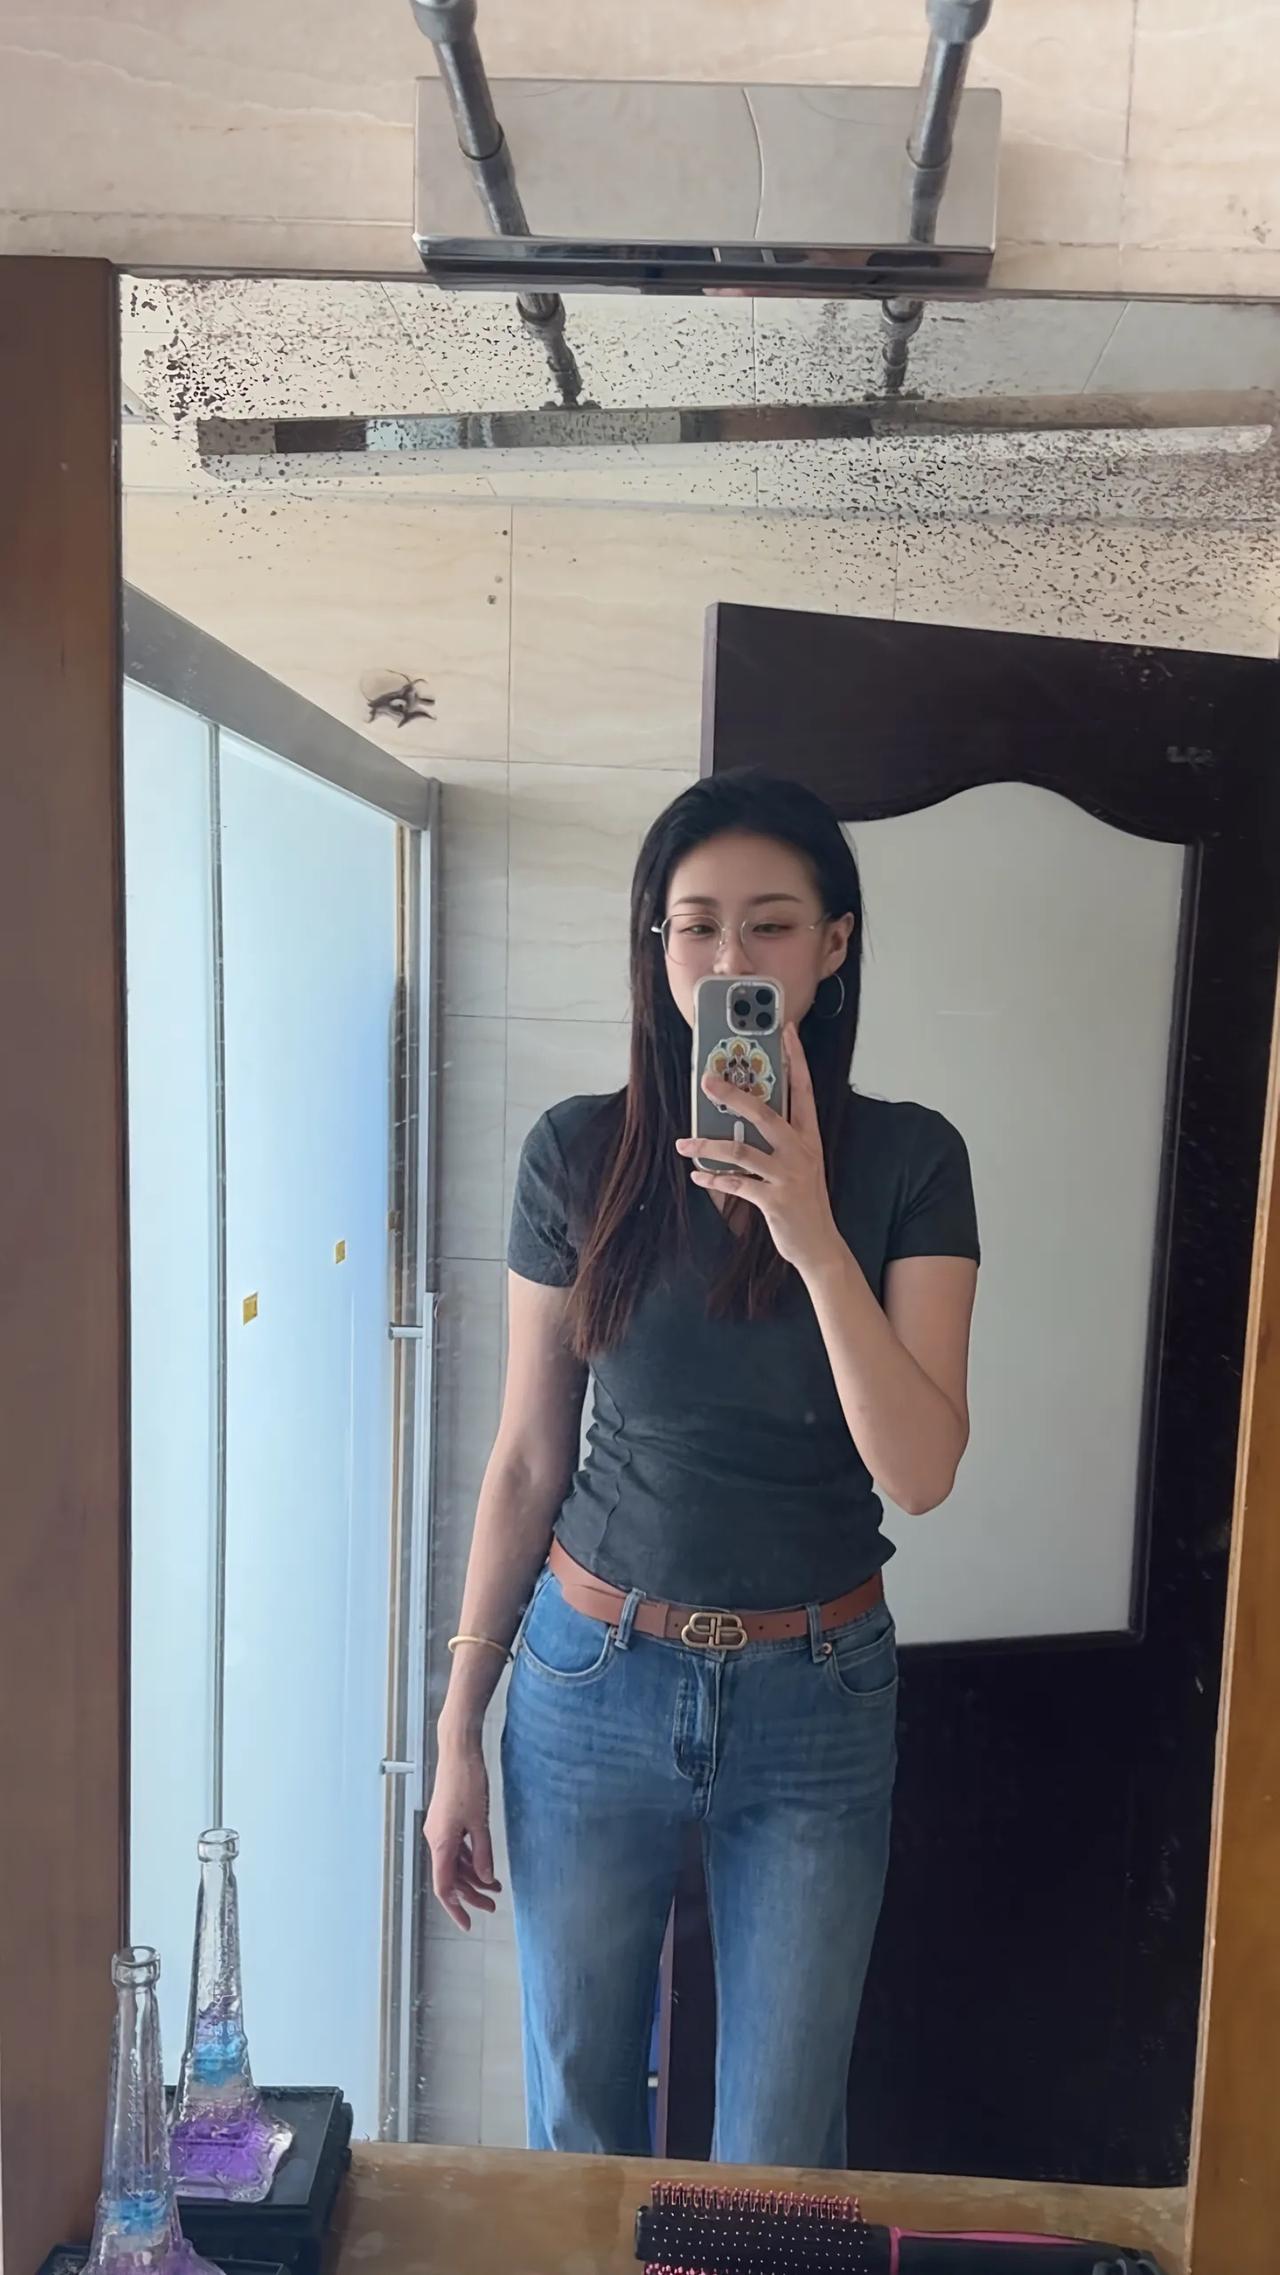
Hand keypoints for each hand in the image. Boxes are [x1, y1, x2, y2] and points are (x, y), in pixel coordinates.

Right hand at [424, 1738, 501, 1932]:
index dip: (456, 1908)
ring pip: (455, 1863)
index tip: (468, 1923)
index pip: (444, 1887)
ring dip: (474, 1876)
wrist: (458, 1751)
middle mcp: (436, 1839)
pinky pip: (457, 1848)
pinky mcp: (447, 1819)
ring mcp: (440, 1829)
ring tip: (496, 1887)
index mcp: (441, 1843)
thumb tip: (486, 1878)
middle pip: (451, 1877)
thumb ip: (483, 1853)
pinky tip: (485, 1865)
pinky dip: (471, 1859)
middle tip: (493, 1906)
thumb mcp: (480, 1822)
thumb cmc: (467, 1782)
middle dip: (471, 1894)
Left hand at [676, 1022, 843, 1278]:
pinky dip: (714, 1179)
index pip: (803, 1089)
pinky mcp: (775, 1201)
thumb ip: (778, 1138)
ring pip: (742, 1151)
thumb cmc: (804, 1199)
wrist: (820, 1245)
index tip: (785, 1030)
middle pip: (765, 1113)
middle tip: (707, 1080)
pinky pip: (737, 1185)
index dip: (796, 1059)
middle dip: (733, 1095)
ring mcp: (789, 1176)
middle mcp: (801, 1151)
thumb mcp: (799, 1163)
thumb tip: (742, 1115)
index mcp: (809, 1136)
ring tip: (684, 1144)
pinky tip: (698, 1176)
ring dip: (708, 1146)